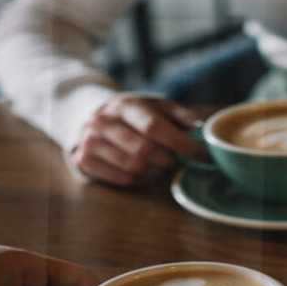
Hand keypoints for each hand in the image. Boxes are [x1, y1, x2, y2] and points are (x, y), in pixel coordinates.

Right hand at [73, 94, 201, 186]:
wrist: (101, 120)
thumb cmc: (140, 116)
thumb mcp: (161, 108)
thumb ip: (183, 117)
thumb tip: (202, 131)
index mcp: (127, 105)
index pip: (154, 126)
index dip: (180, 143)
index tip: (200, 154)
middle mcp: (103, 121)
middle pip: (144, 150)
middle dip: (169, 160)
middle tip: (178, 161)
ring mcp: (90, 141)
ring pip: (134, 168)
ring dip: (156, 171)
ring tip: (162, 165)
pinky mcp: (84, 159)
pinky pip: (123, 179)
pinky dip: (141, 180)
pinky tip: (146, 171)